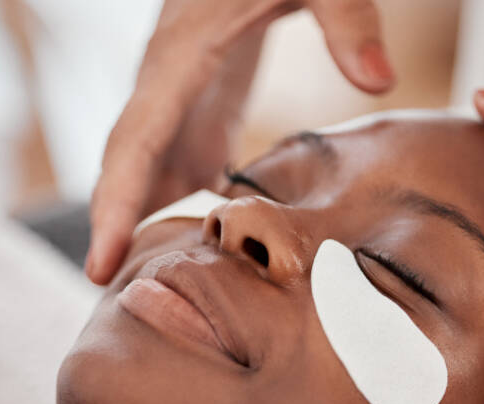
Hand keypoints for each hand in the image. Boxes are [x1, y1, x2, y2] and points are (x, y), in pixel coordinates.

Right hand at [86, 0, 393, 284]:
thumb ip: (347, 19)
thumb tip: (381, 80)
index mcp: (179, 60)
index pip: (132, 142)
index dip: (113, 205)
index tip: (101, 263)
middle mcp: (166, 84)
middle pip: (125, 166)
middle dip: (114, 227)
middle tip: (109, 296)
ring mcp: (179, 98)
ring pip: (145, 170)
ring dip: (140, 225)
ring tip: (148, 290)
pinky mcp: (202, 108)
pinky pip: (177, 166)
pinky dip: (177, 210)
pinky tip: (193, 252)